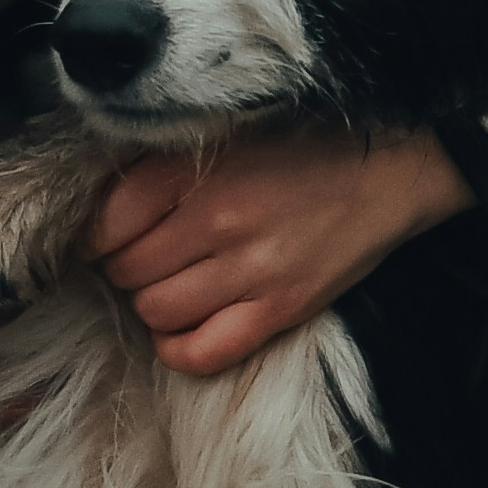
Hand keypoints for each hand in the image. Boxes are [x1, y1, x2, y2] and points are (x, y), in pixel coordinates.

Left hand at [85, 123, 470, 373]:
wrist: (392, 166)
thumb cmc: (302, 144)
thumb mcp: (224, 133)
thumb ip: (164, 166)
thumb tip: (102, 212)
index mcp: (196, 169)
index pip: (107, 223)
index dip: (96, 237)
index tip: (106, 238)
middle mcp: (219, 219)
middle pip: (128, 271)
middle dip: (124, 269)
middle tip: (144, 258)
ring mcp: (252, 270)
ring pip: (156, 311)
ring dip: (151, 304)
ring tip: (170, 285)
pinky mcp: (281, 310)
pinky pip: (202, 353)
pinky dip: (178, 349)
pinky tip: (183, 328)